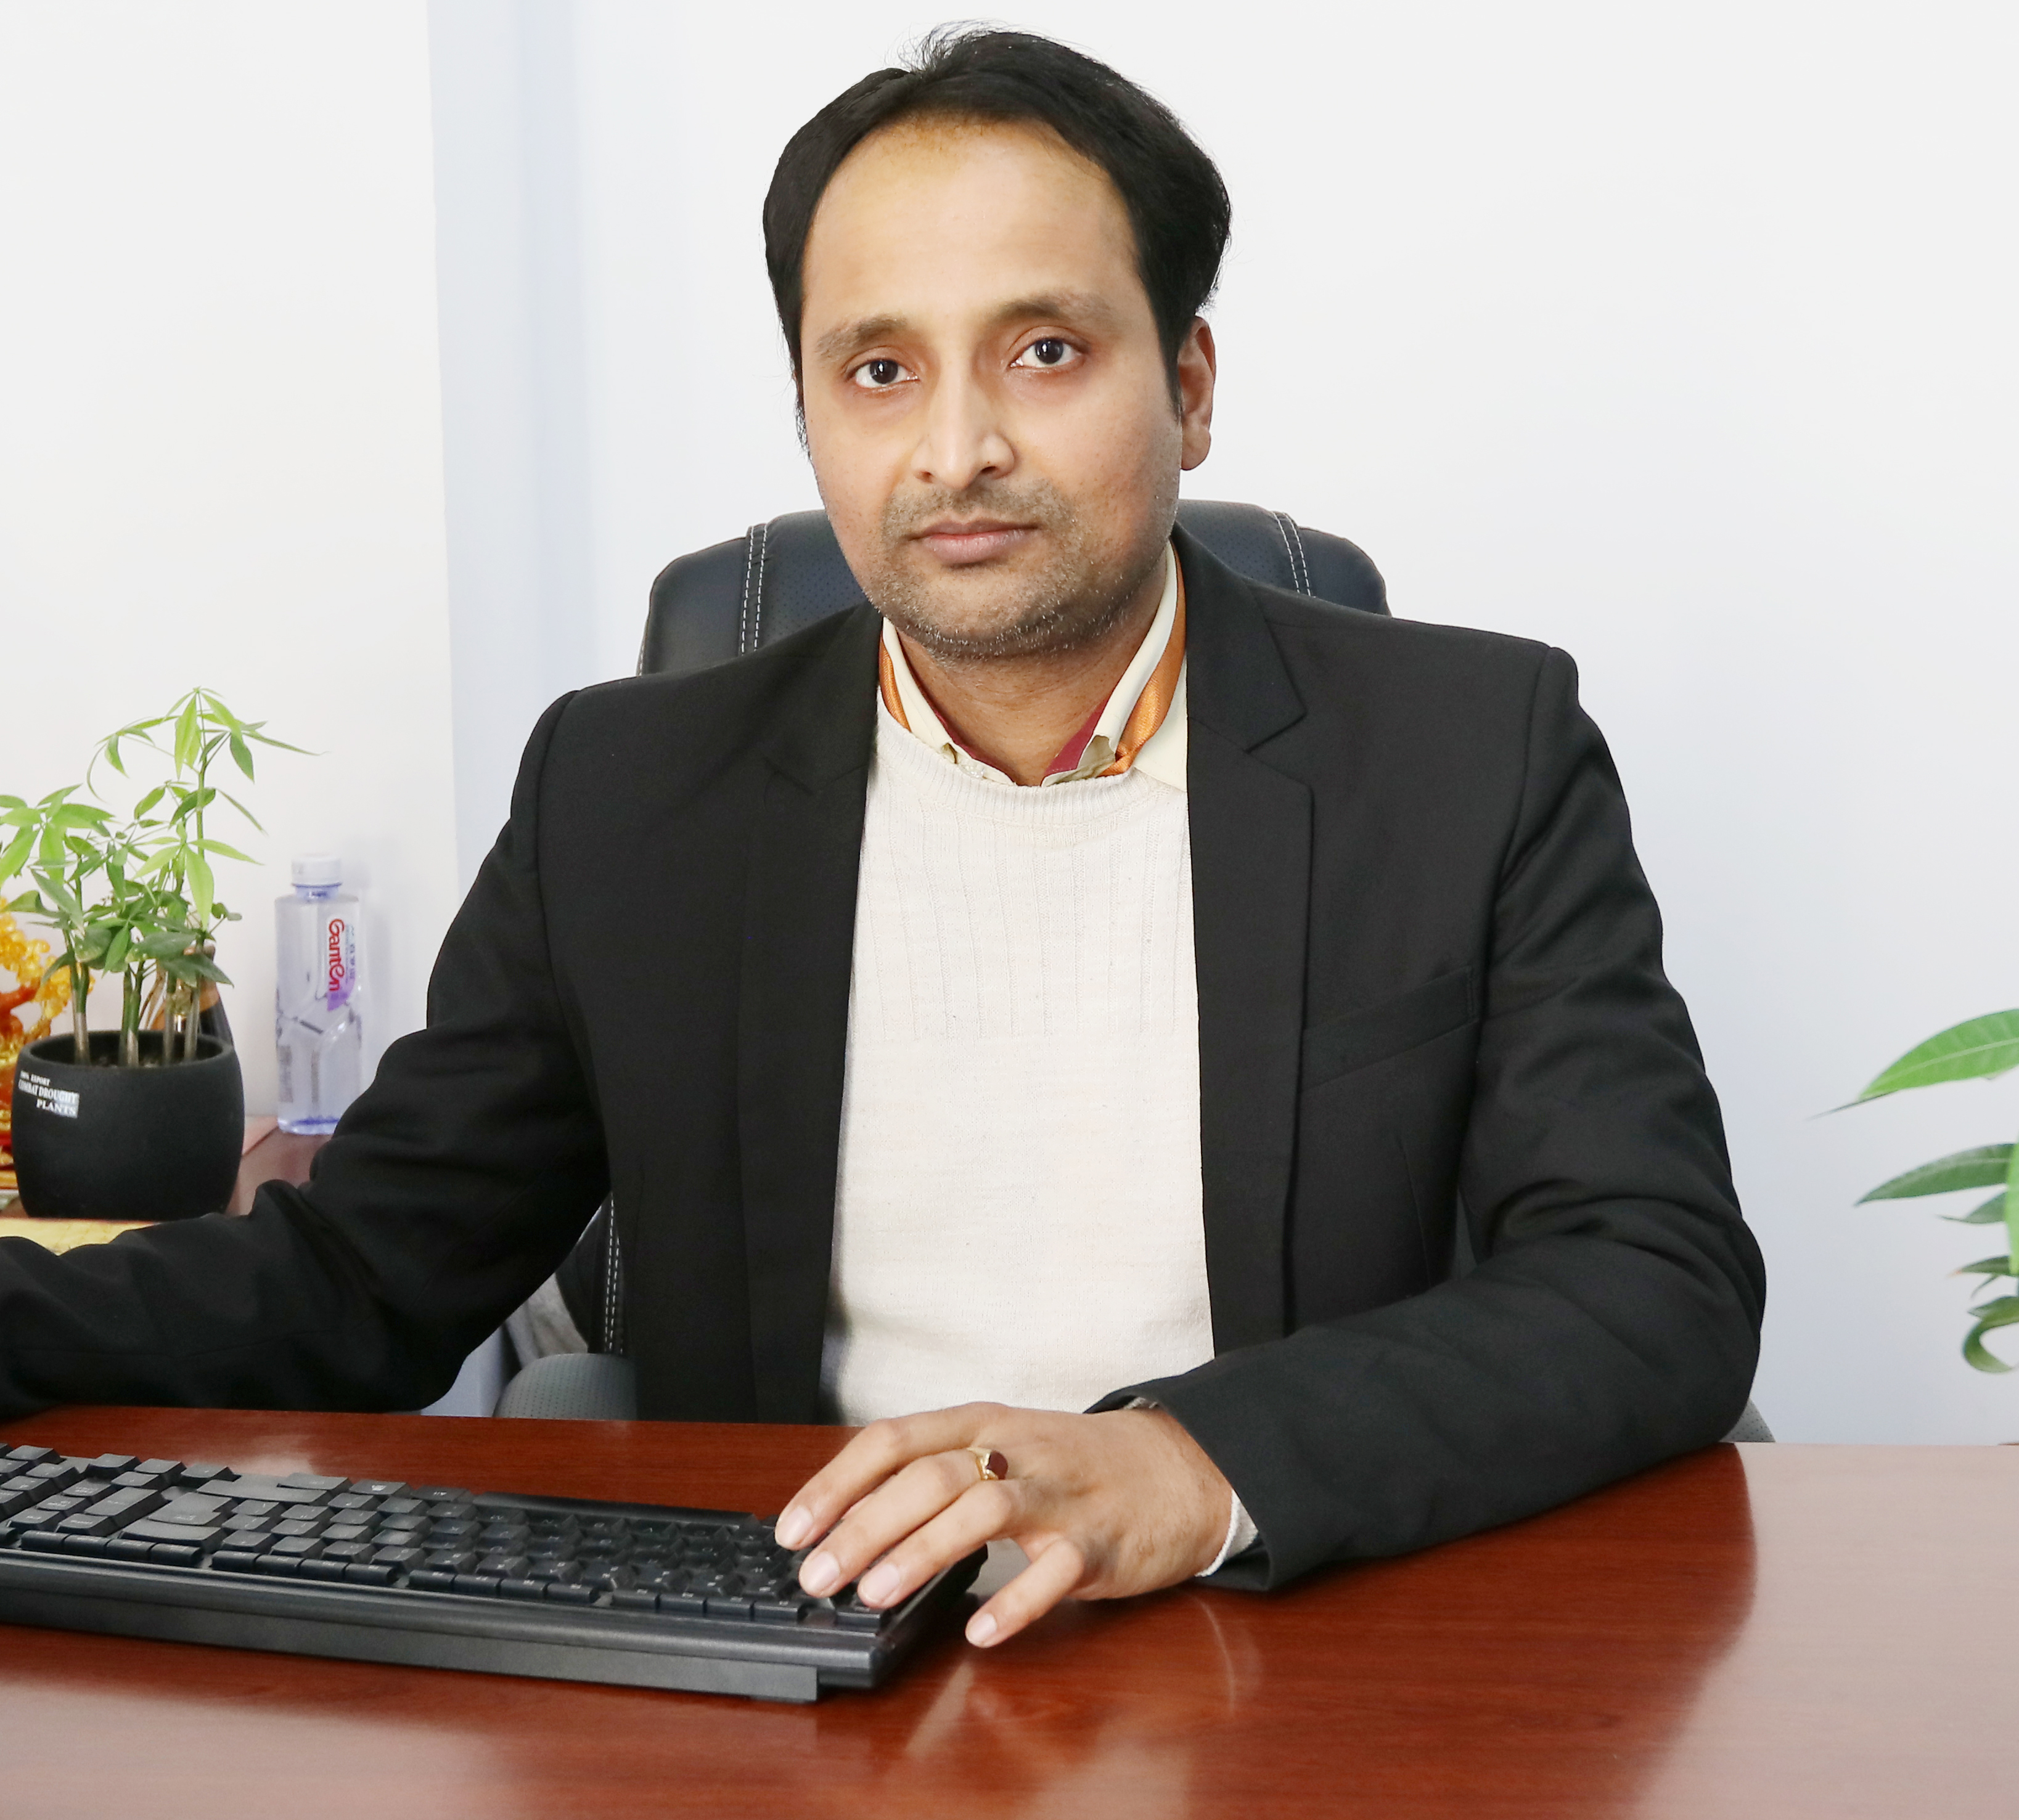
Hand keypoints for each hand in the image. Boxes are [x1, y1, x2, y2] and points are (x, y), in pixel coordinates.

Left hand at [773, 1402, 1232, 1647]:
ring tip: (876, 1593)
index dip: (837, 1482)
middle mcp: (1016, 1450)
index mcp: (982, 1424)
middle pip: (929, 1475)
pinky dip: (1016, 1600)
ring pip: (983, 1508)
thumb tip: (848, 1523)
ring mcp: (1060, 1493)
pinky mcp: (1099, 1539)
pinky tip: (981, 1631)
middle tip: (817, 1575)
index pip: (894, 1438)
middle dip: (864, 1525)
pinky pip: (1055, 1570)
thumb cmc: (1072, 1467)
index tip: (793, 1529)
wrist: (1179, 1469)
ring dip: (923, 1549)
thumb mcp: (1001, 1451)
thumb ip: (935, 1475)